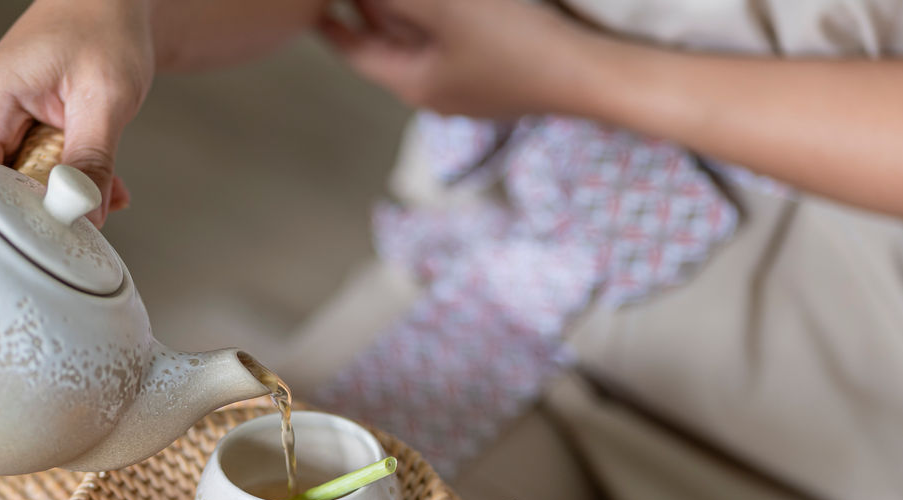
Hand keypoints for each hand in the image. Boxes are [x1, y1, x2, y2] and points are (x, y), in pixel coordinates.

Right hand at [0, 0, 154, 224]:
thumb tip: (84, 216)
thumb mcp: (107, 96)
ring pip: (18, 188)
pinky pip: (32, 176)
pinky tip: (100, 182)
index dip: (10, 216)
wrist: (107, 5)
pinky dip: (69, 184)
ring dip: (64, 198)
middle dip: (47, 210)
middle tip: (95, 211)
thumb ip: (93, 159)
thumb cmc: (103, 30)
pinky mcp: (12, 132)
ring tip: (106, 189)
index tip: (52, 232)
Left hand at [319, 0, 599, 119]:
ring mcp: (472, 81)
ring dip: (406, 9)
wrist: (593, 74)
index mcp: (414, 83)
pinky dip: (443, 12)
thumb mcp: (446, 7)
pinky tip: (451, 1)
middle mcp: (439, 89)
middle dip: (368, 10)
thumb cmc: (518, 44)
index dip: (330, 26)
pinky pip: (458, 35)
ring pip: (425, 36)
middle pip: (388, 42)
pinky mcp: (503, 67)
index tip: (309, 10)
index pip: (356, 51)